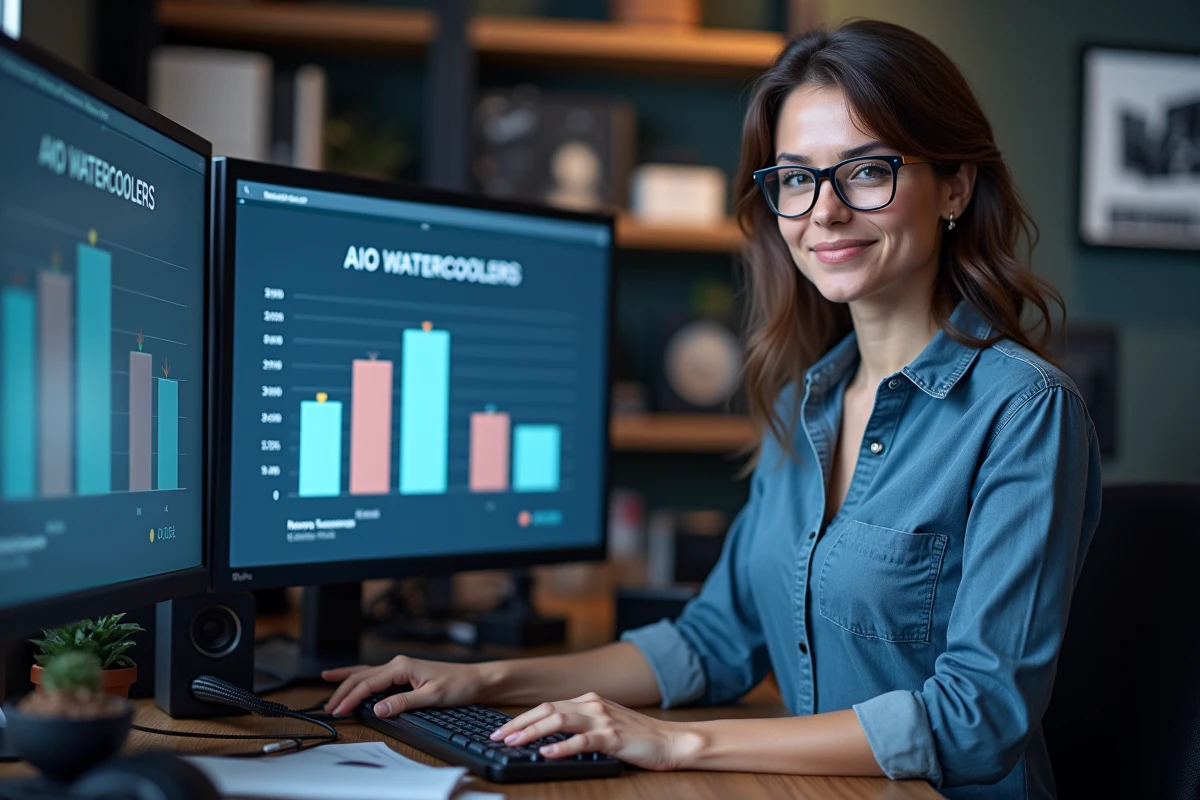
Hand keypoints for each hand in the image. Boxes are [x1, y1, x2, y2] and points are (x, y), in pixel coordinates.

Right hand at [322, 656, 485, 717]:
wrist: (476, 679)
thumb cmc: (459, 684)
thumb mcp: (431, 697)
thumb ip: (404, 703)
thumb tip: (379, 709)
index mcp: (402, 666)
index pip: (368, 683)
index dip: (351, 697)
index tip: (339, 709)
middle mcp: (399, 663)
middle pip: (362, 676)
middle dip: (343, 691)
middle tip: (329, 707)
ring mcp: (401, 667)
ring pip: (366, 672)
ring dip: (347, 681)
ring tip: (328, 684)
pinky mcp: (404, 673)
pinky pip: (375, 674)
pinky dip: (359, 676)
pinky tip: (350, 676)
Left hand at [488, 692, 699, 771]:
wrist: (672, 741)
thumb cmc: (639, 737)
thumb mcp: (606, 724)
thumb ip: (581, 725)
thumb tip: (549, 737)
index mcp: (590, 701)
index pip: (548, 706)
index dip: (523, 718)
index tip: (504, 729)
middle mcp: (593, 705)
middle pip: (547, 710)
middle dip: (519, 723)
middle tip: (498, 736)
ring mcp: (602, 720)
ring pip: (558, 721)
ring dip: (532, 732)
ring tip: (513, 742)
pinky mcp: (612, 738)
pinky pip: (581, 741)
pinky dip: (561, 747)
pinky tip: (546, 753)